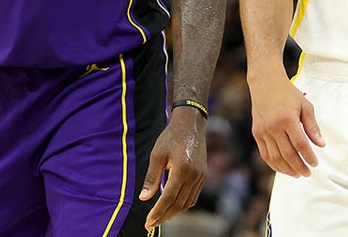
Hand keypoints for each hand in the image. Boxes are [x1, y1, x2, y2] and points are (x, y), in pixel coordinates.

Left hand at [138, 107, 206, 231]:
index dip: (157, 212)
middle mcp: (194, 175)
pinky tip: (172, 207)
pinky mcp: (203, 176)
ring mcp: (201, 176)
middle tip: (151, 224)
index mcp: (182, 169)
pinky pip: (193, 196)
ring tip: (160, 218)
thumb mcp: (157, 154)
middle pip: (179, 204)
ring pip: (187, 203)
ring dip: (173, 213)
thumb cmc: (171, 136)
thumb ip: (151, 177)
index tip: (148, 221)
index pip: (168, 198)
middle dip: (164, 216)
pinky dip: (182, 205)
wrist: (191, 124)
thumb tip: (144, 198)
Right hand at [249, 71, 324, 176]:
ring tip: (297, 173)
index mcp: (287, 119)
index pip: (300, 144)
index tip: (315, 163)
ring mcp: (263, 131)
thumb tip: (321, 145)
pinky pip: (265, 154)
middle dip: (299, 167)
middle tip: (308, 172)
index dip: (309, 156)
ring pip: (275, 158)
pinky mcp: (256, 134)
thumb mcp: (305, 106)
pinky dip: (274, 164)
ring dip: (287, 169)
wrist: (265, 83)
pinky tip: (283, 168)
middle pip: (287, 154)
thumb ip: (313, 127)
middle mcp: (273, 127)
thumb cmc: (287, 93)